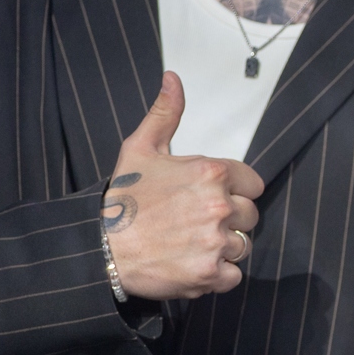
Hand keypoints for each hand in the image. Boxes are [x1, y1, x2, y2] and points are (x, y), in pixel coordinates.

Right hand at [103, 72, 264, 299]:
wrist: (100, 247)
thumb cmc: (122, 198)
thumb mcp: (141, 147)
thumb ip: (165, 113)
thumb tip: (173, 79)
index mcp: (211, 172)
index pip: (253, 184)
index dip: (235, 192)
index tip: (211, 199)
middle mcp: (219, 205)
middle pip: (250, 216)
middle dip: (229, 220)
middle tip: (195, 224)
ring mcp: (215, 241)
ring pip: (243, 246)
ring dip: (223, 248)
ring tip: (191, 244)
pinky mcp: (209, 274)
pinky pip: (233, 275)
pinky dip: (216, 275)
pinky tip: (191, 264)